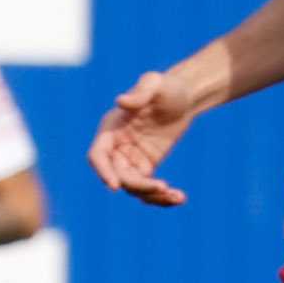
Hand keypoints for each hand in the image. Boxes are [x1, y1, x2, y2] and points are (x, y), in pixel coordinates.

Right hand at [88, 70, 200, 207]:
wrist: (185, 96)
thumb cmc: (166, 87)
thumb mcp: (154, 84)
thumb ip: (140, 92)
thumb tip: (120, 101)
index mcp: (111, 129)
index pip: (98, 155)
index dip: (103, 170)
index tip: (115, 185)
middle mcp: (116, 147)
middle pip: (118, 175)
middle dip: (137, 185)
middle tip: (162, 187)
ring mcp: (130, 158)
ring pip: (133, 186)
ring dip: (152, 196)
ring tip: (176, 197)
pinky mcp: (146, 165)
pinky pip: (148, 187)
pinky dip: (161, 197)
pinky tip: (179, 199)